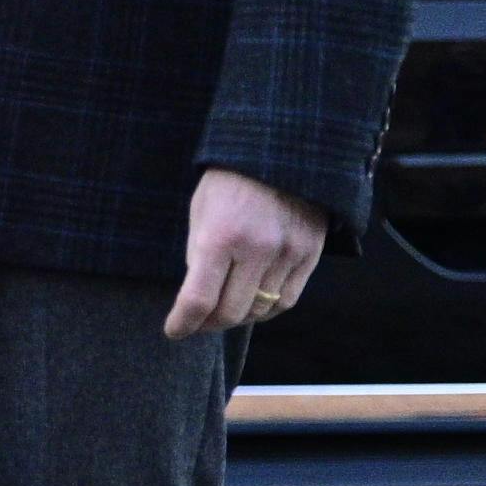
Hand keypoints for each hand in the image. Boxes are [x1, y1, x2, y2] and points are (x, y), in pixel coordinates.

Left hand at [165, 166, 332, 340]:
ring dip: (238, 318)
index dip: (183, 323)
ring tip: (222, 313)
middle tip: (196, 323)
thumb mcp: (200, 213)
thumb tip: (197, 300)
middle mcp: (257, 249)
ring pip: (261, 310)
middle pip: (231, 312)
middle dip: (207, 324)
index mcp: (220, 237)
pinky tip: (252, 304)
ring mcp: (288, 253)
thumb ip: (199, 257)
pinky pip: (287, 300)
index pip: (199, 300)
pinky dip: (266, 309)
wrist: (281, 154)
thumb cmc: (229, 182)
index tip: (174, 331)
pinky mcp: (311, 255)